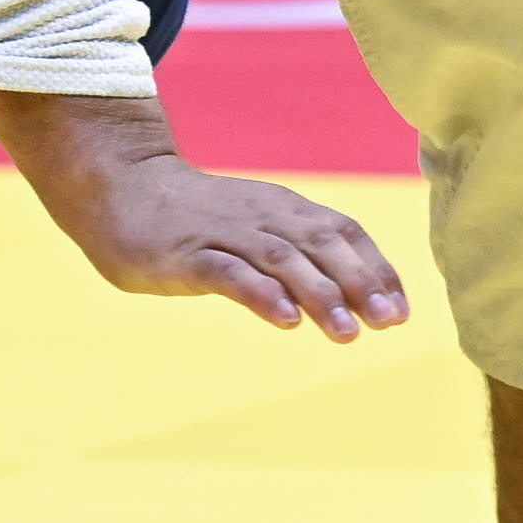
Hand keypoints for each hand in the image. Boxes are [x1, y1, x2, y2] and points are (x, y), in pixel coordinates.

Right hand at [0, 92, 414, 340]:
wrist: (122, 188)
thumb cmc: (198, 218)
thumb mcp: (256, 227)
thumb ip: (299, 255)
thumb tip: (352, 299)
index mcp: (283, 209)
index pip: (342, 232)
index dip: (375, 269)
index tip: (400, 311)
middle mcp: (262, 216)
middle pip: (321, 245)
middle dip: (360, 284)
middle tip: (388, 323)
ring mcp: (225, 233)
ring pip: (282, 260)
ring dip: (320, 295)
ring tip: (347, 334)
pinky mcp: (187, 254)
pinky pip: (230, 272)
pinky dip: (261, 294)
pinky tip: (285, 320)